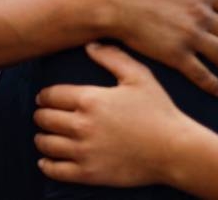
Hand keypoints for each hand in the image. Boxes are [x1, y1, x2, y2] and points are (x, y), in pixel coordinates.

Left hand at [35, 42, 204, 186]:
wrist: (175, 149)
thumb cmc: (159, 110)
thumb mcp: (139, 76)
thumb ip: (112, 57)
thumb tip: (90, 44)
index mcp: (90, 99)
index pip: (51, 95)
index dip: (45, 96)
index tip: (44, 98)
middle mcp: (82, 125)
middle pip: (45, 118)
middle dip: (41, 115)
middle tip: (43, 115)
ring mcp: (84, 151)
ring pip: (46, 143)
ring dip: (42, 138)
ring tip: (44, 136)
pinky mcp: (89, 173)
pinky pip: (56, 170)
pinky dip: (46, 165)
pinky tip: (46, 160)